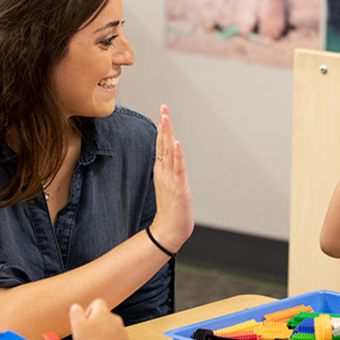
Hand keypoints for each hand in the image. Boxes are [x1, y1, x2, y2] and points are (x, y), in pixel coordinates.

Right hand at [69, 299, 129, 339]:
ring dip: (106, 334)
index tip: (85, 321)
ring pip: (113, 329)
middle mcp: (115, 319)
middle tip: (89, 335)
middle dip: (98, 323)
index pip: (98, 303)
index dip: (90, 310)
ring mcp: (122, 331)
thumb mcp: (76, 324)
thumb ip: (75, 313)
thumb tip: (76, 307)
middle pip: (106, 316)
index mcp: (103, 313)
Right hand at [151, 104, 193, 252]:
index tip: (163, 113)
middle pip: (162, 144)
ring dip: (167, 134)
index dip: (162, 129)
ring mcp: (170, 179)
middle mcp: (164, 172)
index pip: (160, 146)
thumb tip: (170, 162)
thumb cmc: (170, 212)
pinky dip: (176, 155)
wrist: (169, 231)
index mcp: (161, 172)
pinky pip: (177, 168)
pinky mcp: (178, 187)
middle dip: (164, 125)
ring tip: (166, 117)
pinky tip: (176, 142)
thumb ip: (168, 174)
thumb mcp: (168, 188)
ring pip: (168, 152)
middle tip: (164, 107)